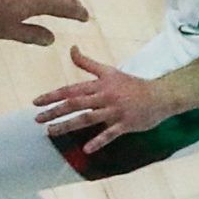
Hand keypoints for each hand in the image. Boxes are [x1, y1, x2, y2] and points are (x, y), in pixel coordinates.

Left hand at [34, 46, 179, 151]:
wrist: (162, 95)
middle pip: (75, 104)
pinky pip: (110, 134)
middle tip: (37, 120)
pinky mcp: (126, 124)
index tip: (35, 102)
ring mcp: (115, 111)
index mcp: (99, 85)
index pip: (71, 90)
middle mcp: (105, 96)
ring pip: (88, 119)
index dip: (52, 96)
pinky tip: (86, 149)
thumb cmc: (132, 84)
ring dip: (68, 126)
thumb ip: (87, 63)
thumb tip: (71, 48)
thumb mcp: (109, 71)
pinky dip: (99, 141)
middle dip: (54, 112)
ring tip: (50, 132)